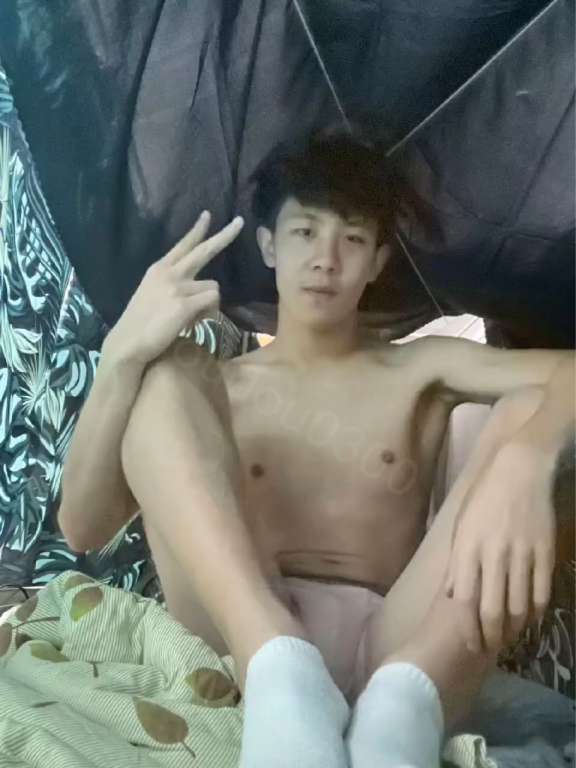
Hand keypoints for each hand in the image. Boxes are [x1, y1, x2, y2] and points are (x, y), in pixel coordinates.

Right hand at [104, 211, 243, 365]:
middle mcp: (169, 273)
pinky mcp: (184, 304)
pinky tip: (192, 323)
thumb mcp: (152, 294)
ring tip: (191, 318)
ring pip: (213, 287)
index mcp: (159, 269)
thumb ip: (173, 286)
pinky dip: (208, 314)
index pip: (183, 245)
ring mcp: (177, 287)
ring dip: (208, 303)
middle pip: (204, 250)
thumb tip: (199, 292)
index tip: (207, 215)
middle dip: (225, 235)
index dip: (197, 230)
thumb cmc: (140, 324)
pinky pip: (212, 302)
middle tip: (240, 222)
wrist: (128, 342)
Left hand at [445, 442, 556, 653]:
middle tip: (491, 647)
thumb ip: (458, 562)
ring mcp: (522, 554)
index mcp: (468, 548)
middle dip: (490, 637)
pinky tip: (530, 617)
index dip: (468, 629)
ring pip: (519, 606)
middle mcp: (493, 555)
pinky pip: (542, 592)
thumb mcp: (461, 527)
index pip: (464, 601)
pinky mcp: (545, 552)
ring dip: (514, 628)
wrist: (519, 472)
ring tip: (509, 635)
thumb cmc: (484, 499)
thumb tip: (453, 595)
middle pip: (492, 610)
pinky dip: (536, 611)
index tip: (470, 644)